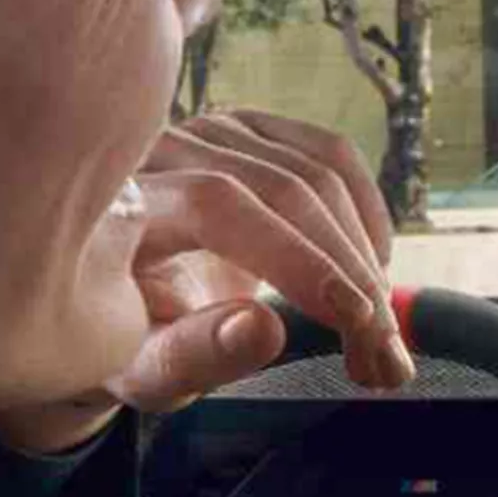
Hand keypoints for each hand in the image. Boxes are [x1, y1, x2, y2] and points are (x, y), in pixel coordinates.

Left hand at [0, 111, 411, 453]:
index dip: (294, 257)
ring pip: (320, 176)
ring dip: (368, 259)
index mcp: (120, 202)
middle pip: (285, 189)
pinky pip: (334, 155)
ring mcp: (212, 130)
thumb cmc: (123, 342)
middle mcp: (164, 146)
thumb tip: (265, 330)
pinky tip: (374, 272)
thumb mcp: (145, 367)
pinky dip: (368, 214)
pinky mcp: (253, 129)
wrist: (113, 298)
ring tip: (382, 336)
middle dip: (350, 275)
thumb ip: (196, 354)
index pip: (219, 205)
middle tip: (383, 355)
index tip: (351, 318)